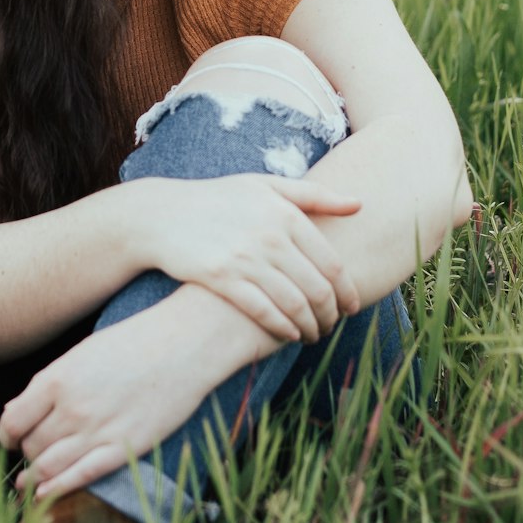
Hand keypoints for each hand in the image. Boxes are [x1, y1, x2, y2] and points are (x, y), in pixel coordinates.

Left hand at [0, 302, 224, 499]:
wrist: (185, 344)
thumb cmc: (133, 342)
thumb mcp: (82, 353)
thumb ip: (48, 383)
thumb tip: (12, 412)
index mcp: (57, 379)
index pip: (13, 421)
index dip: (6, 435)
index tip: (9, 439)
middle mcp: (72, 408)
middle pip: (32, 446)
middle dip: (26, 453)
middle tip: (29, 454)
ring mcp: (98, 431)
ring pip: (49, 466)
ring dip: (35, 476)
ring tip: (29, 481)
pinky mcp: (124, 448)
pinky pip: (81, 476)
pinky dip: (57, 488)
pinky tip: (44, 494)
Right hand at [124, 170, 362, 344]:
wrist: (163, 214)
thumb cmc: (220, 199)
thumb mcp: (266, 186)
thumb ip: (314, 196)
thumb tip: (360, 204)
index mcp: (286, 213)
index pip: (332, 263)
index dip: (347, 292)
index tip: (351, 307)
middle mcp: (270, 236)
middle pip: (317, 289)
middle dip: (330, 315)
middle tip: (332, 327)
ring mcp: (245, 258)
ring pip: (294, 304)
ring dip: (310, 327)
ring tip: (313, 335)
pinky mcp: (222, 278)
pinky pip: (263, 311)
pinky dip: (282, 327)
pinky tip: (288, 335)